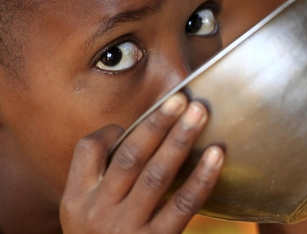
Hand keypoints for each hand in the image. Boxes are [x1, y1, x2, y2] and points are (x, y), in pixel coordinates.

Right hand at [60, 92, 223, 232]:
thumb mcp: (84, 213)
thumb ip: (102, 175)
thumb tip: (132, 130)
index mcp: (77, 199)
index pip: (88, 151)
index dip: (115, 128)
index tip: (143, 115)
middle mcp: (98, 212)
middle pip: (131, 157)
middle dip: (157, 124)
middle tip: (181, 98)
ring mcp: (127, 229)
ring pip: (157, 175)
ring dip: (180, 140)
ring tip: (200, 114)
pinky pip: (184, 204)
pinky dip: (202, 177)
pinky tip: (217, 154)